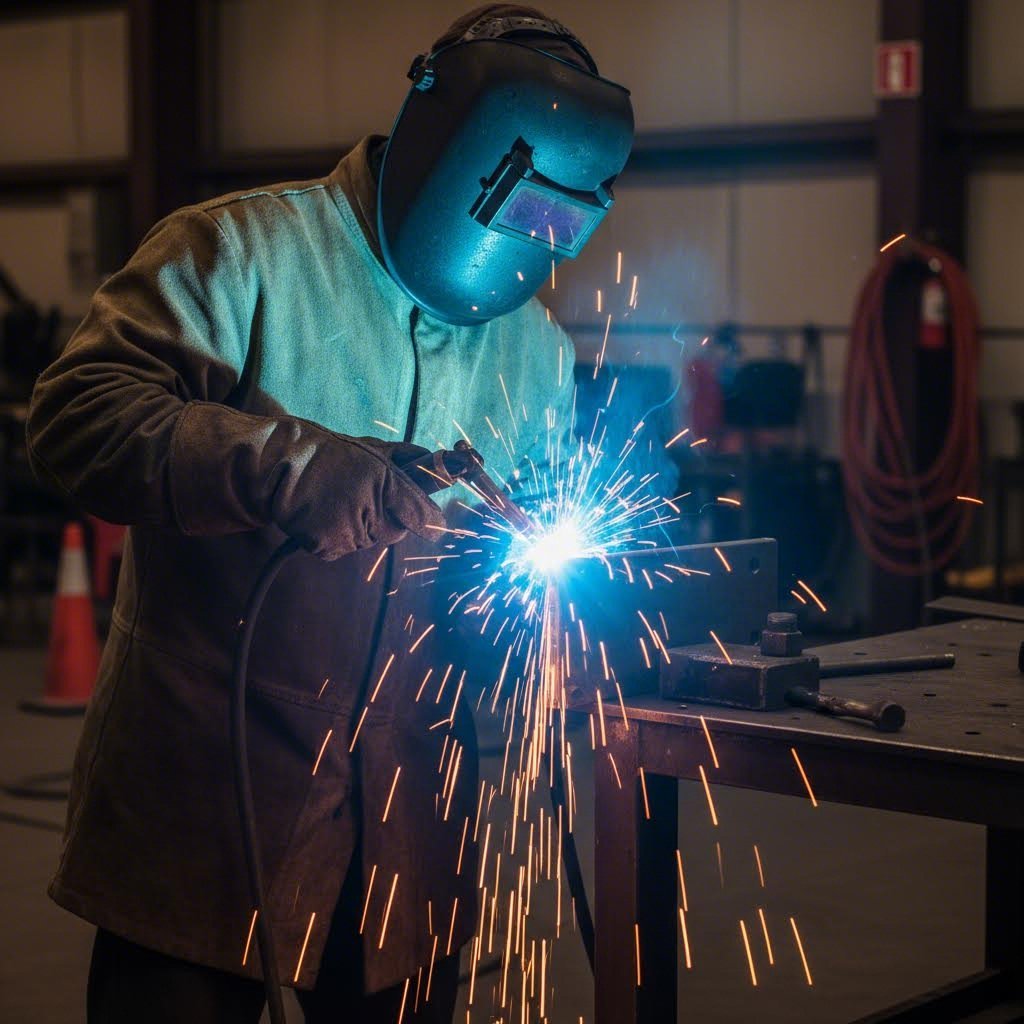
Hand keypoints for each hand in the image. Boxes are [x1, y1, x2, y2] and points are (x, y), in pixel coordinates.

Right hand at [278, 434, 445, 559]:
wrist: (278, 464)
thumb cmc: (327, 454)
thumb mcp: (372, 448)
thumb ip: (408, 457)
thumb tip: (438, 462)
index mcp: (386, 482)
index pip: (421, 515)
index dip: (430, 522)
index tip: (434, 525)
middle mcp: (371, 510)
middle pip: (394, 532)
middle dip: (386, 519)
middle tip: (364, 497)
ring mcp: (349, 532)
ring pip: (367, 541)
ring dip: (358, 528)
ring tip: (335, 502)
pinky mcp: (328, 547)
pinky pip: (342, 548)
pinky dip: (334, 537)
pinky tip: (320, 515)